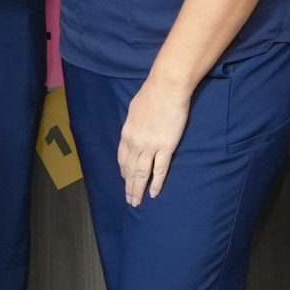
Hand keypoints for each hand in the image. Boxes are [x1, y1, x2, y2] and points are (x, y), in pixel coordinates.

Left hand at [117, 79, 193, 205]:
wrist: (167, 88)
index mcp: (127, 134)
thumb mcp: (134, 109)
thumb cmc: (151, 93)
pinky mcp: (166, 147)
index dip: (123, 172)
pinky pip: (160, 170)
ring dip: (138, 189)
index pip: (122, 158)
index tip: (125, 181)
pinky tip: (154, 193)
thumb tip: (135, 131)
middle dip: (129, 186)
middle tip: (129, 200)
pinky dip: (156, 183)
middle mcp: (135, 143)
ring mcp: (150, 147)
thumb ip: (133, 124)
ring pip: (142, 173)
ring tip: (137, 202)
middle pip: (130, 170)